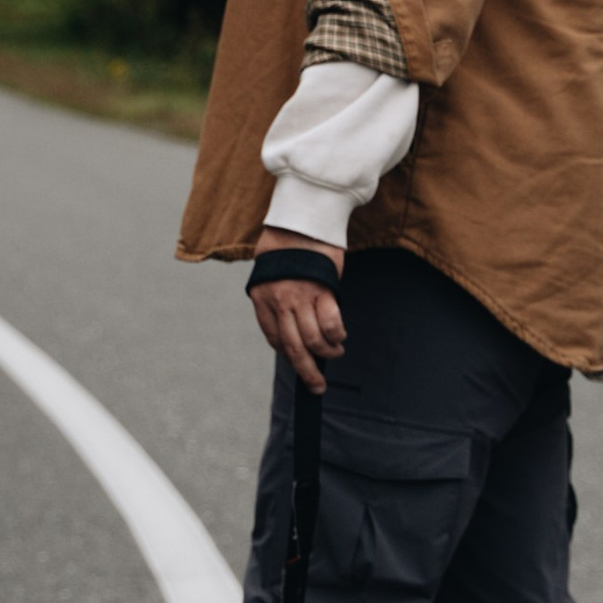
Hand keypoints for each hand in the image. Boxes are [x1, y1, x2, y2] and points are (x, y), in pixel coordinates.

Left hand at [251, 239, 346, 389]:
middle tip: (316, 386)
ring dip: (327, 352)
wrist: (300, 217)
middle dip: (307, 372)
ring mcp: (301, 297)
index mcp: (263, 298)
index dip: (288, 353)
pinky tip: (340, 336)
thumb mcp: (269, 270)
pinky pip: (331, 323)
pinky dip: (336, 335)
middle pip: (294, 349)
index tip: (299, 359)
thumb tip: (289, 323)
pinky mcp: (323, 289)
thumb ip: (275, 296)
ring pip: (314, 340)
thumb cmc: (285, 242)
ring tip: (335, 351)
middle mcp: (279, 302)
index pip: (274, 338)